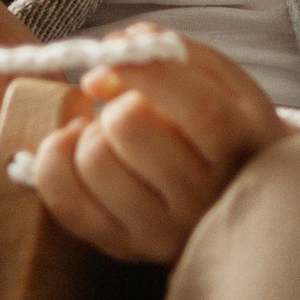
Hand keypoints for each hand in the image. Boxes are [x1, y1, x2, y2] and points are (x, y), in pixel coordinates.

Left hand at [24, 38, 282, 265]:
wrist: (243, 197)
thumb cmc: (226, 125)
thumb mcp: (221, 79)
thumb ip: (170, 53)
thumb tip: (98, 75)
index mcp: (239, 147)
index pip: (198, 108)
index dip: (149, 71)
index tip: (121, 52)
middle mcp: (203, 198)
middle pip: (129, 127)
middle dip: (120, 102)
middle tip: (133, 106)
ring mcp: (162, 230)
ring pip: (93, 159)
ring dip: (91, 132)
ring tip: (113, 133)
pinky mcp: (123, 247)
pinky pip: (63, 200)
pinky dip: (57, 161)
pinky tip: (82, 148)